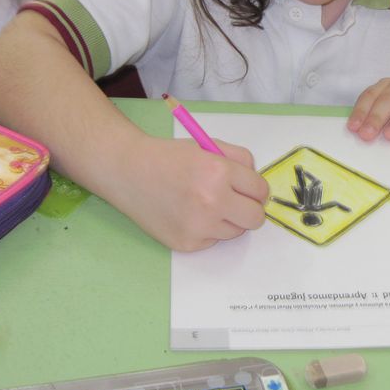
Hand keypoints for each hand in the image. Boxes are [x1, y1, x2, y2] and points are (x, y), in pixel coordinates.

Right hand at [116, 135, 268, 251]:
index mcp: (219, 172)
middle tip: (236, 200)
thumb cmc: (168, 157)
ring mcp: (198, 227)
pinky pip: (213, 240)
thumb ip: (240, 160)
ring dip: (228, 219)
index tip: (249, 188)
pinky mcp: (186, 244)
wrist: (129, 172)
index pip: (260, 191)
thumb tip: (258, 184)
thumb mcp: (208, 145)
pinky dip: (208, 230)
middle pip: (255, 218)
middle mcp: (211, 202)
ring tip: (205, 203)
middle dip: (250, 208)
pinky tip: (189, 214)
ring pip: (236, 232)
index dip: (256, 188)